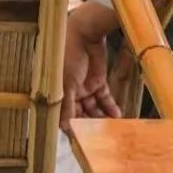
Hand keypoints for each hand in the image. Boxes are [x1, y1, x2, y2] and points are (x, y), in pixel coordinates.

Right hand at [62, 9, 119, 130]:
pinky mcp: (98, 81)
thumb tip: (64, 128)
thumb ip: (66, 106)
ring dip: (100, 118)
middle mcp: (68, 91)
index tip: (79, 140)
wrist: (84, 32)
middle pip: (78, 113)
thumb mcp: (66, 83)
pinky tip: (116, 115)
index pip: (61, 114)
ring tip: (110, 128)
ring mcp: (83, 86)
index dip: (70, 126)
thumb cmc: (67, 55)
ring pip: (93, 108)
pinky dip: (110, 107)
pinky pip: (104, 99)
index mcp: (56, 91)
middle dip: (88, 124)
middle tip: (99, 137)